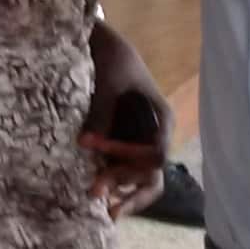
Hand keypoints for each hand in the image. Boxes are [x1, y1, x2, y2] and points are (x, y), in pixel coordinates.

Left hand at [82, 22, 173, 217]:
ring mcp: (139, 142)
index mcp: (162, 120)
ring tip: (97, 202)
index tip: (96, 147)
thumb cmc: (113, 59)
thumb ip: (102, 112)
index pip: (155, 153)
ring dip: (119, 188)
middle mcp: (154, 136)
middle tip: (96, 193)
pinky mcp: (121, 144)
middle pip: (150, 172)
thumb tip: (87, 143)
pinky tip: (96, 191)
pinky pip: (122, 169)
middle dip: (126, 185)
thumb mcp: (109, 82)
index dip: (128, 157)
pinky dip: (111, 181)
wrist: (104, 47)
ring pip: (139, 177)